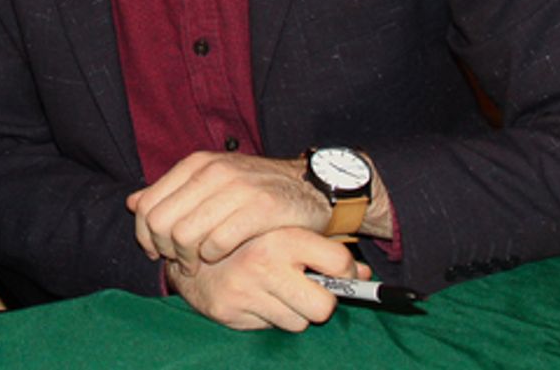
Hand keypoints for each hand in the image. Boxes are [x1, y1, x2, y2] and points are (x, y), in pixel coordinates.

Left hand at [127, 152, 328, 273]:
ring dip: (188, 258)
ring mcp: (237, 188)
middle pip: (162, 223)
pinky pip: (218, 241)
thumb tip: (132, 203)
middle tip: (180, 262)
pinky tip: (221, 257)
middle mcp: (212, 171)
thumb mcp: (211, 184)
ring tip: (199, 264)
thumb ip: (172, 192)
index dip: (145, 235)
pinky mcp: (261, 208)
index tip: (157, 252)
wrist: (310, 186)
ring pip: (186, 234)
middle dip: (165, 250)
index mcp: (195, 164)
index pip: (148, 205)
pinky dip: (214, 256)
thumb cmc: (255, 190)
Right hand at [164, 227, 367, 331]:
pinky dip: (268, 317)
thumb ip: (327, 251)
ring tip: (274, 290)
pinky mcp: (230, 309)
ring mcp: (246, 287)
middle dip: (319, 302)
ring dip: (292, 311)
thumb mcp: (289, 232)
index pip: (339, 263)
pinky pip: (270, 327)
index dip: (346, 272)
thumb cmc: (252, 238)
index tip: (335, 272)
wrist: (193, 246)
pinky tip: (255, 298)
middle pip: (324, 306)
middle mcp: (265, 260)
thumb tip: (366, 274)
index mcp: (283, 235)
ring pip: (299, 322)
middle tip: (303, 288)